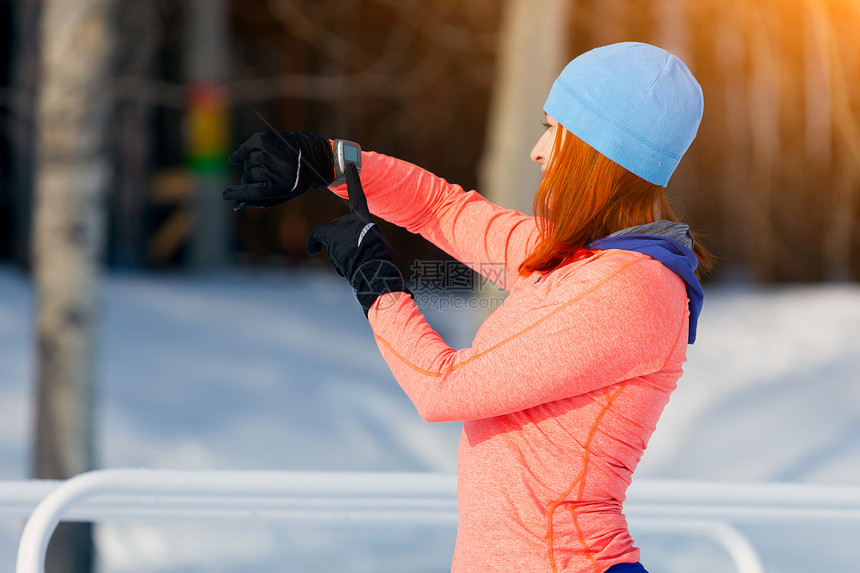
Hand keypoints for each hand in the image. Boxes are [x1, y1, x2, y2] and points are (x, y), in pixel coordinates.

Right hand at [223, 130, 333, 210]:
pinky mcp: (269, 139)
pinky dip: (241, 151)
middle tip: (263, 176)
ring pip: (248, 162)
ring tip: (268, 164)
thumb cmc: (298, 180)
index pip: (251, 192)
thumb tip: (237, 205)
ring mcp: (272, 153)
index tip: (225, 195)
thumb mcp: (284, 194)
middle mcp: (276, 169)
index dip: (237, 194)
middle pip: (248, 176)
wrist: (317, 157)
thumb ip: (260, 200)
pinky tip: (236, 158)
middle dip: (251, 177)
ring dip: (253, 165)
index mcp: (281, 187)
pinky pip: (248, 146)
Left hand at [307, 164, 410, 315]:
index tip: (351, 164)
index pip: (359, 197)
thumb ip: (361, 251)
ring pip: (327, 240)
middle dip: (335, 247)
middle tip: (352, 262)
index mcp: (367, 223)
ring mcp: (343, 227)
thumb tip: (375, 272)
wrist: (377, 280)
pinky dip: (313, 244)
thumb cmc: (379, 275)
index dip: (354, 181)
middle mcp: (356, 221)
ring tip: (349, 264)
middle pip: (334, 231)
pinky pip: (316, 240)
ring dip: (332, 255)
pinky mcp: (331, 234)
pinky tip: (316, 252)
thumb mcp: (374, 259)